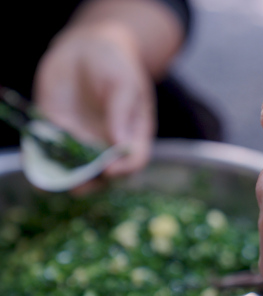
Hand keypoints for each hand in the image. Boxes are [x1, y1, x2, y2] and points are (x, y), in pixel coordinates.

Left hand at [34, 20, 154, 178]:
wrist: (85, 48)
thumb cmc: (114, 63)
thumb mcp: (124, 83)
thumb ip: (121, 112)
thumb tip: (121, 145)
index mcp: (134, 133)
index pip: (134, 159)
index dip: (125, 168)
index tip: (110, 169)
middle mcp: (109, 142)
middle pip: (104, 172)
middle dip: (92, 182)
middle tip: (79, 185)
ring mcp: (84, 139)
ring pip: (76, 167)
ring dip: (64, 177)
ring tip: (52, 182)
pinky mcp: (58, 131)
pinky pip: (50, 151)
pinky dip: (41, 160)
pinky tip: (33, 164)